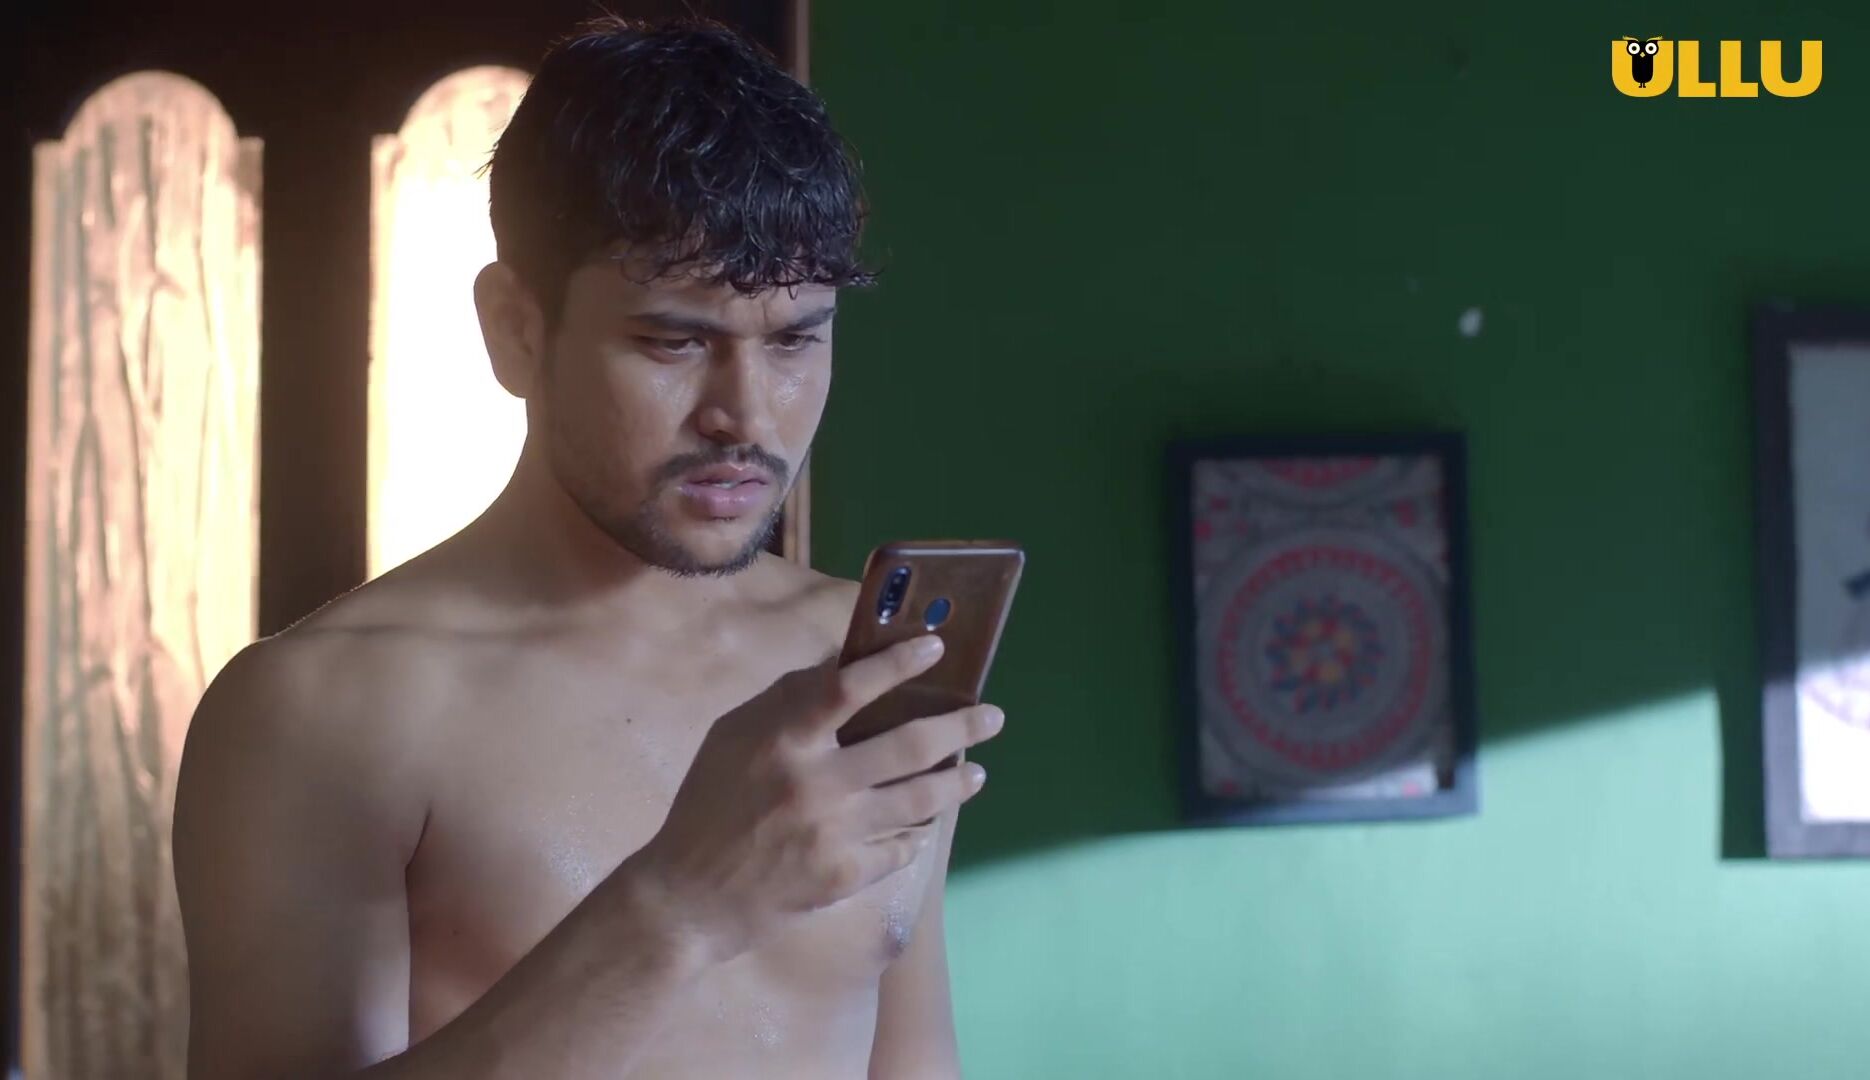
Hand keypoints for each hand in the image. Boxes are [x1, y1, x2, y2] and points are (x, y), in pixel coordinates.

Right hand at [629, 635, 1004, 962]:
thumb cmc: (709, 804)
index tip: (936, 647)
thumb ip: (786, 701)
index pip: (848, 687)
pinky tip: (926, 827)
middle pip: (907, 746)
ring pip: (918, 801)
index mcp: (781, 739)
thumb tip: (845, 665)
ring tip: (976, 772)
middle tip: (993, 716)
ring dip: (956, 783)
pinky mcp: (843, 876)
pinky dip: (916, 836)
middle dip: (960, 726)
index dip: (896, 663)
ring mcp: (833, 833)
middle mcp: (814, 783)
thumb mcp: (733, 737)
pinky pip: (899, 850)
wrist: (688, 897)